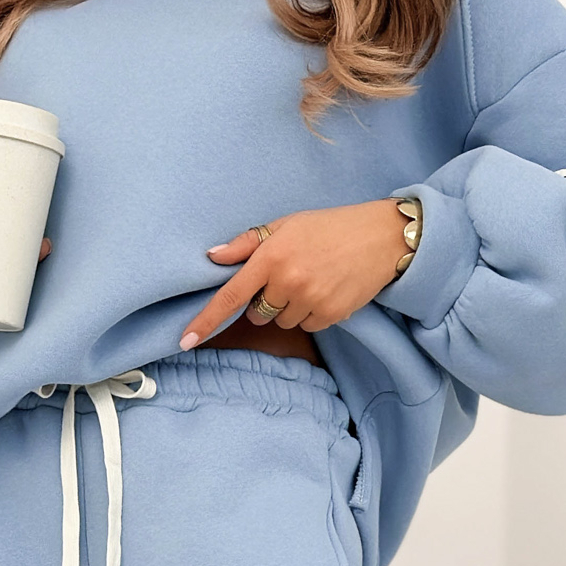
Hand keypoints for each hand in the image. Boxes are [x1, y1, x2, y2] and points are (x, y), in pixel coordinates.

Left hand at [180, 200, 409, 348]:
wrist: (380, 237)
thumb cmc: (328, 228)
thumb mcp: (286, 225)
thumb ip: (248, 244)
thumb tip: (212, 256)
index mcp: (272, 255)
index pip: (231, 295)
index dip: (206, 320)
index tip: (185, 340)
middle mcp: (288, 280)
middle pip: (257, 314)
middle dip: (266, 302)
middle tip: (290, 276)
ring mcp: (309, 300)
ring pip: (282, 322)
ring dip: (290, 308)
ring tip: (312, 280)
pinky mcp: (329, 315)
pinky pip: (306, 326)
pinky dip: (312, 314)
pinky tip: (326, 291)